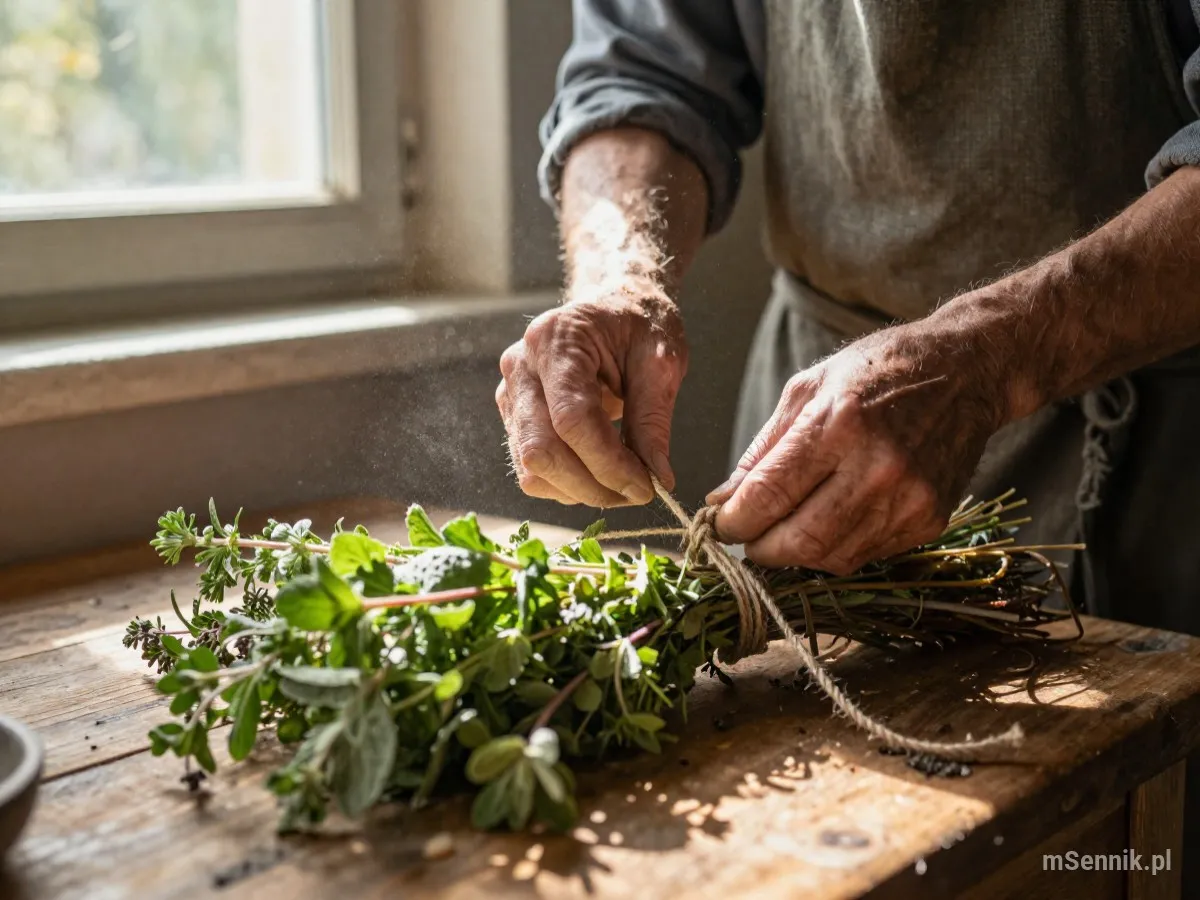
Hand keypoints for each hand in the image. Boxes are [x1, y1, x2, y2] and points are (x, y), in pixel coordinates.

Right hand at [496, 289, 687, 506]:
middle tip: (637, 494)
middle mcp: (521, 366)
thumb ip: (654, 419)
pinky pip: (531, 469)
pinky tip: (599, 475)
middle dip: (592, 485)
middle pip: (541, 449)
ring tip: (622, 485)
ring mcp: (511, 393)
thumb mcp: (661, 360)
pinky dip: (566, 485)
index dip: (608, 463)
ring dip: (579, 491)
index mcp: (556, 340)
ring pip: (532, 467)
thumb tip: (657, 478)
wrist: (615, 305)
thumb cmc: (639, 324)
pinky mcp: (514, 416)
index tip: (646, 486)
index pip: (572, 419)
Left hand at [707, 321, 1007, 572]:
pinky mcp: (929, 520)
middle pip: (799, 541)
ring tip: (780, 534)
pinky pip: (866, 556)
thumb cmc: (878, 371)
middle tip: (745, 538)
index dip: (733, 521)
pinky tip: (826, 525)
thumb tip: (722, 500)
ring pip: (831, 558)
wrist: (967, 372)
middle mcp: (878, 467)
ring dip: (795, 556)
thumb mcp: (808, 388)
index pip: (769, 496)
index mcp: (839, 424)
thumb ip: (763, 449)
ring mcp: (909, 499)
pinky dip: (834, 550)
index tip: (718, 523)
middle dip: (759, 549)